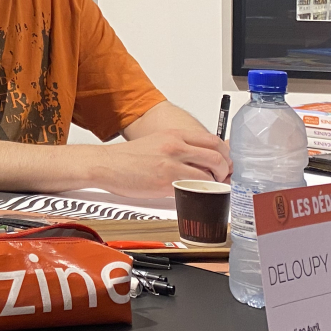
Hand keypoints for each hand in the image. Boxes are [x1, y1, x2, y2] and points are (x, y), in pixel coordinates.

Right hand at [96, 129, 231, 199]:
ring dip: (214, 185)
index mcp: (174, 135)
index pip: (212, 141)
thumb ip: (179, 148)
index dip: (224, 155)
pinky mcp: (165, 182)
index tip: (225, 164)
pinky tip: (196, 195)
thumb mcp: (157, 143)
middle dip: (224, 171)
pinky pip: (194, 188)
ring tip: (209, 189)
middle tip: (222, 179)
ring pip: (209, 174)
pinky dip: (200, 193)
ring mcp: (171, 164)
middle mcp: (175, 146)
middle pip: (216, 157)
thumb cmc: (128, 157)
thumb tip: (200, 160)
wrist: (105, 164)